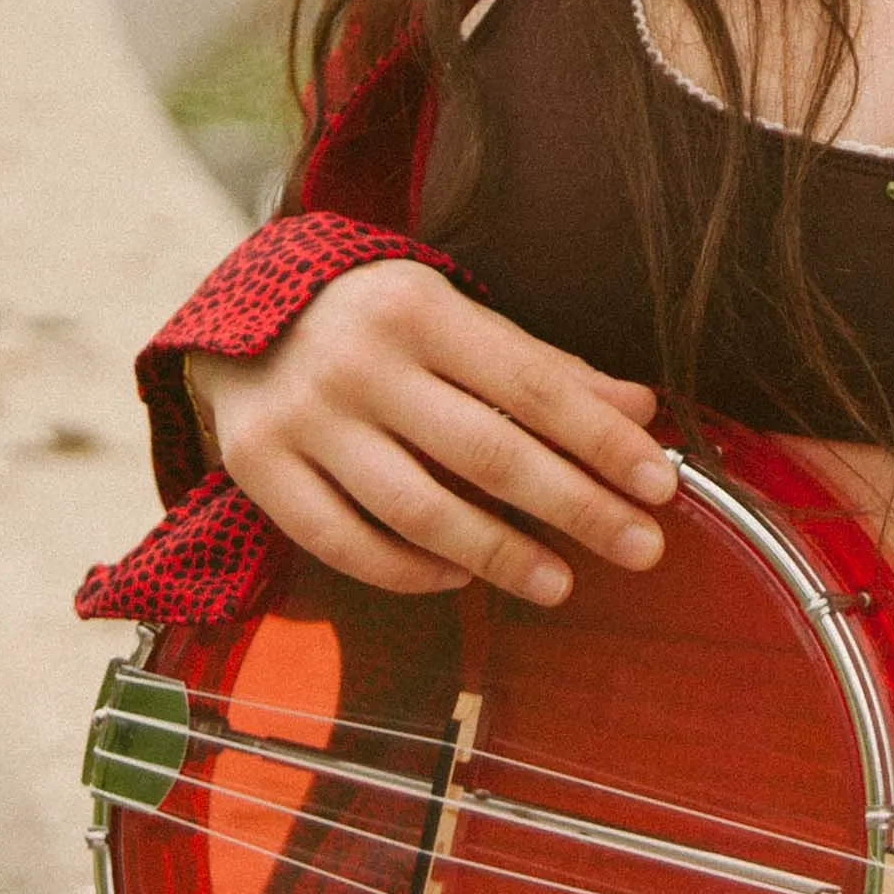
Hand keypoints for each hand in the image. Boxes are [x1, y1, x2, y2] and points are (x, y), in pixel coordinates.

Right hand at [190, 265, 678, 608]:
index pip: (532, 385)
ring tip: (559, 584)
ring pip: (418, 510)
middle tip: (640, 549)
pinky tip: (460, 579)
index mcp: (419, 310)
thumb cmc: (371, 320)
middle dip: (575, 507)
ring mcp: (305, 421)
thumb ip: (544, 365)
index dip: (601, 440)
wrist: (236, 320)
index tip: (658, 487)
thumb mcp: (455, 316)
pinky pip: (346, 543)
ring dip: (499, 555)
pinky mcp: (261, 470)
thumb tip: (638, 410)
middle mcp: (360, 364)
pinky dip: (409, 571)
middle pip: (487, 453)